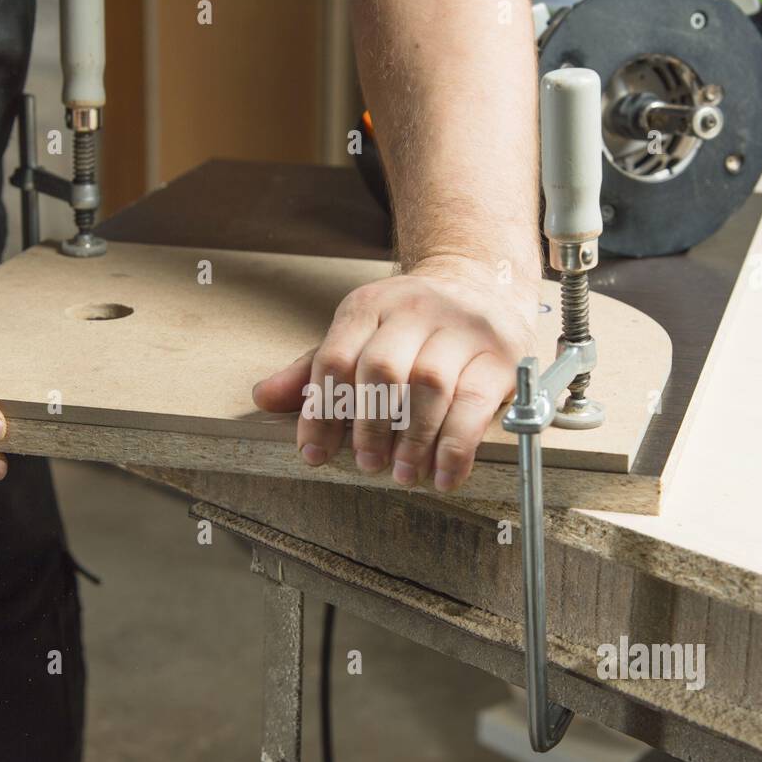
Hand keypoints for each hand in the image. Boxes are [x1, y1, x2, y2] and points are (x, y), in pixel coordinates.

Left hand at [253, 255, 537, 491]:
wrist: (483, 287)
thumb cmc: (411, 326)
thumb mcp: (358, 336)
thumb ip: (313, 370)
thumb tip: (263, 397)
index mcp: (370, 305)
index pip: (336, 358)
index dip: (320, 411)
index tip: (315, 453)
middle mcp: (415, 309)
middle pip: (382, 369)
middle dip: (369, 426)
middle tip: (367, 464)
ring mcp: (461, 329)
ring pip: (430, 386)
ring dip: (412, 440)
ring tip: (403, 474)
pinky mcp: (498, 356)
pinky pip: (475, 404)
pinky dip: (456, 447)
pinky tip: (443, 474)